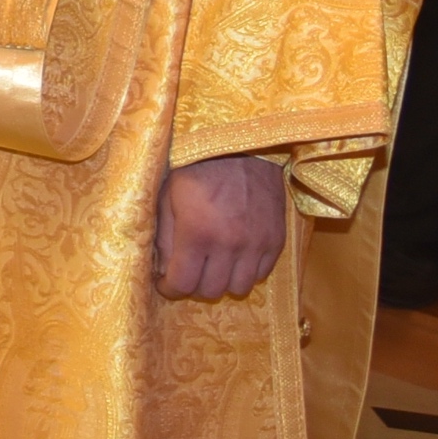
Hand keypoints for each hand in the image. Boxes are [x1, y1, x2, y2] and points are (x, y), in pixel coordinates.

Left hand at [156, 150, 291, 299]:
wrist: (240, 148)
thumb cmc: (196, 169)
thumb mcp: (167, 196)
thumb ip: (163, 236)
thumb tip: (161, 268)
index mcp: (197, 232)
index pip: (183, 283)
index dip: (170, 288)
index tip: (165, 283)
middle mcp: (229, 243)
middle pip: (211, 290)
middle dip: (194, 285)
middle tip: (188, 272)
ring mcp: (256, 244)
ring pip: (238, 287)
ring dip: (222, 281)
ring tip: (212, 265)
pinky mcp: (276, 240)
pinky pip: (261, 274)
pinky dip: (245, 272)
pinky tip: (234, 257)